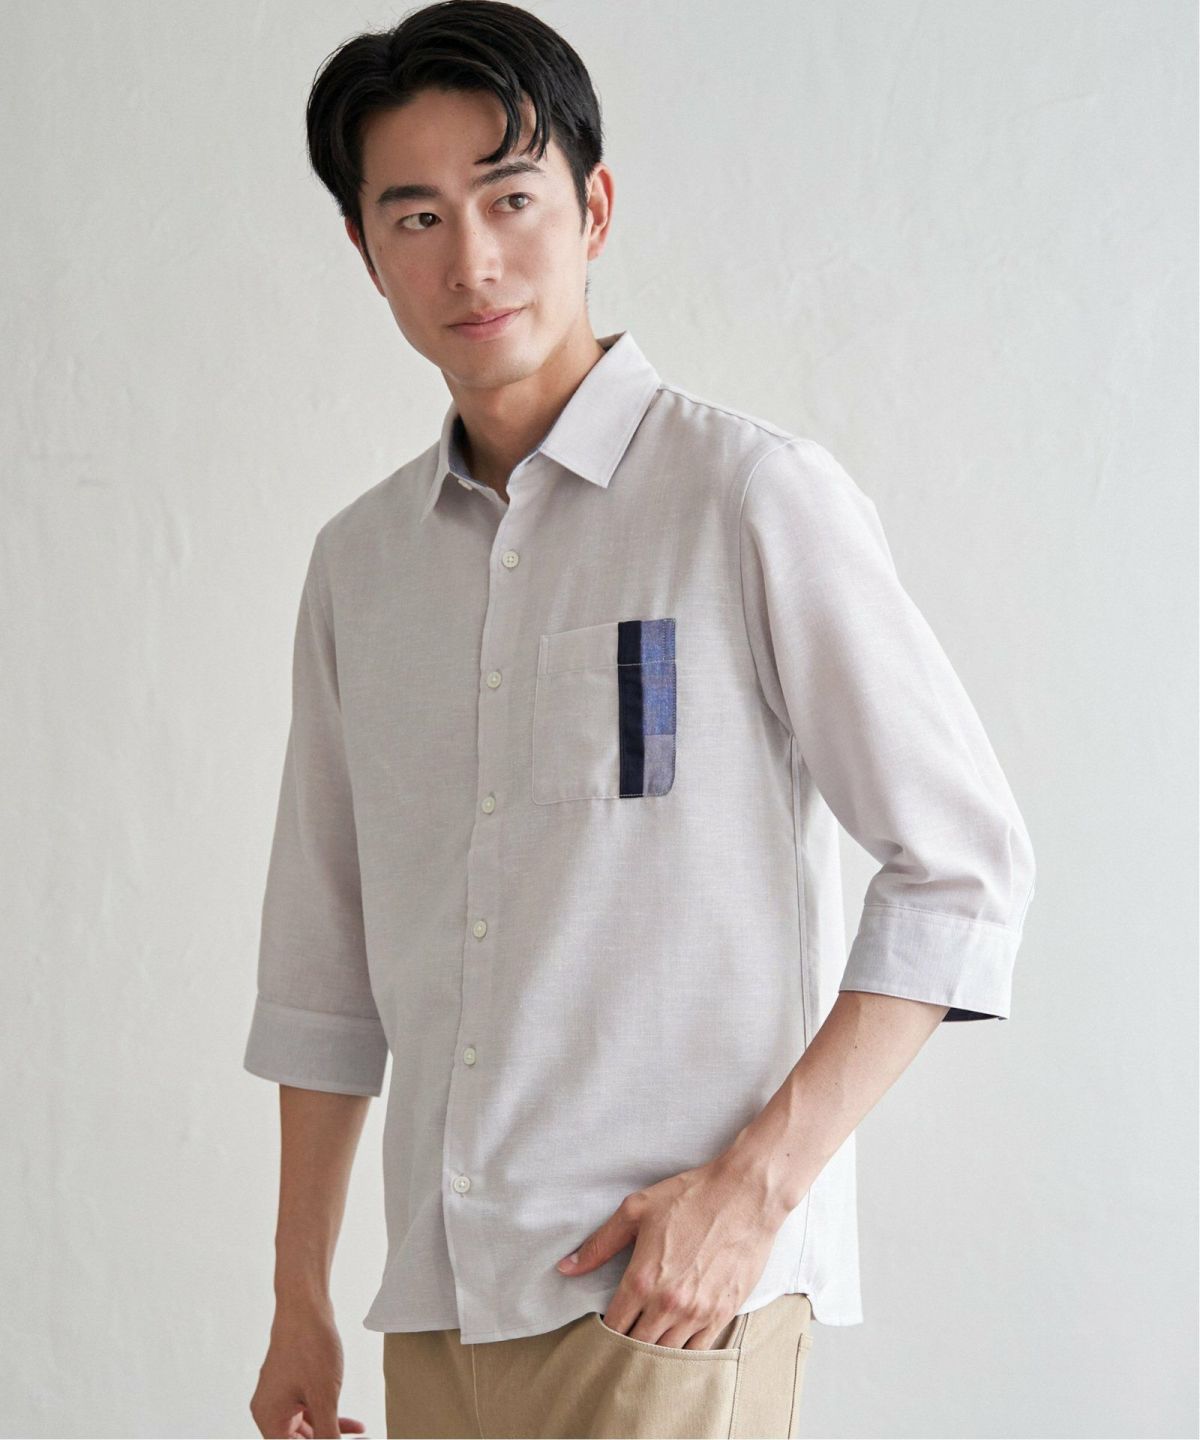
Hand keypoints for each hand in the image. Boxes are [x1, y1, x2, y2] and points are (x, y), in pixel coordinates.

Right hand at [249, 1305, 365, 1437]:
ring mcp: (281, 1395)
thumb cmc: (309, 1346)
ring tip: (359, 1436)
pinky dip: (330, 1416)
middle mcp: (270, 1409)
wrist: (306, 1305)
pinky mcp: (293, 1383)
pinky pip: (310, 1409)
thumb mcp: (324, 1397)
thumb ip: (327, 1433)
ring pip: (308, 1427)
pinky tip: (354, 1425)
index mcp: (269, 1417)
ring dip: (332, 1432)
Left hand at [554, 1154, 783, 1348]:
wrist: (744, 1194)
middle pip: (637, 1347)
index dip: (604, 1334)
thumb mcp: (636, 1210)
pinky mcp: (723, 1313)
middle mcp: (668, 1303)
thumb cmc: (689, 1197)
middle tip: (620, 1346)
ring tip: (646, 1348)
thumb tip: (565, 1268)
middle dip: (626, 1349)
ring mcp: (698, 1312)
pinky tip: (675, 1347)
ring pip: (667, 1355)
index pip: (613, 1326)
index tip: (601, 1332)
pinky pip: (698, 1352)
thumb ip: (600, 1244)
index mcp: (642, 1279)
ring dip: (654, 1356)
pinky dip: (684, 1355)